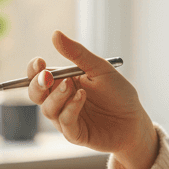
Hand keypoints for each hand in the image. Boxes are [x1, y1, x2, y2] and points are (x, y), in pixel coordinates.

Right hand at [26, 30, 158, 168]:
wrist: (135, 119)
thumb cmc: (118, 93)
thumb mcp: (100, 68)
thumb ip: (77, 53)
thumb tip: (55, 34)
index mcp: (63, 81)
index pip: (39, 75)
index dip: (34, 69)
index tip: (39, 62)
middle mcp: (60, 100)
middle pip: (36, 93)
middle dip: (37, 84)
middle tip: (47, 76)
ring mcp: (66, 118)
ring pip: (48, 109)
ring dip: (57, 96)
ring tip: (71, 86)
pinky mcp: (75, 134)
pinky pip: (64, 122)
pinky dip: (70, 109)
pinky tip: (81, 97)